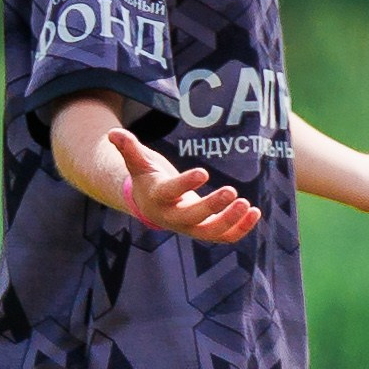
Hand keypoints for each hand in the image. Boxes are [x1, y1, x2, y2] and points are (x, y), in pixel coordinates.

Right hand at [108, 127, 261, 243]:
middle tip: (232, 191)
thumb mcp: (137, 162)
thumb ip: (128, 148)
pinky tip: (255, 212)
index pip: (171, 193)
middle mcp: (173, 217)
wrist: (151, 205)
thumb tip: (113, 133)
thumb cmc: (147, 179)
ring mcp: (190, 227)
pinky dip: (241, 228)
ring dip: (231, 221)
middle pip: (193, 218)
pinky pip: (224, 236)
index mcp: (157, 198)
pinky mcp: (205, 231)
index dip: (186, 183)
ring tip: (247, 204)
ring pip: (211, 233)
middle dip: (213, 207)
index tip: (204, 171)